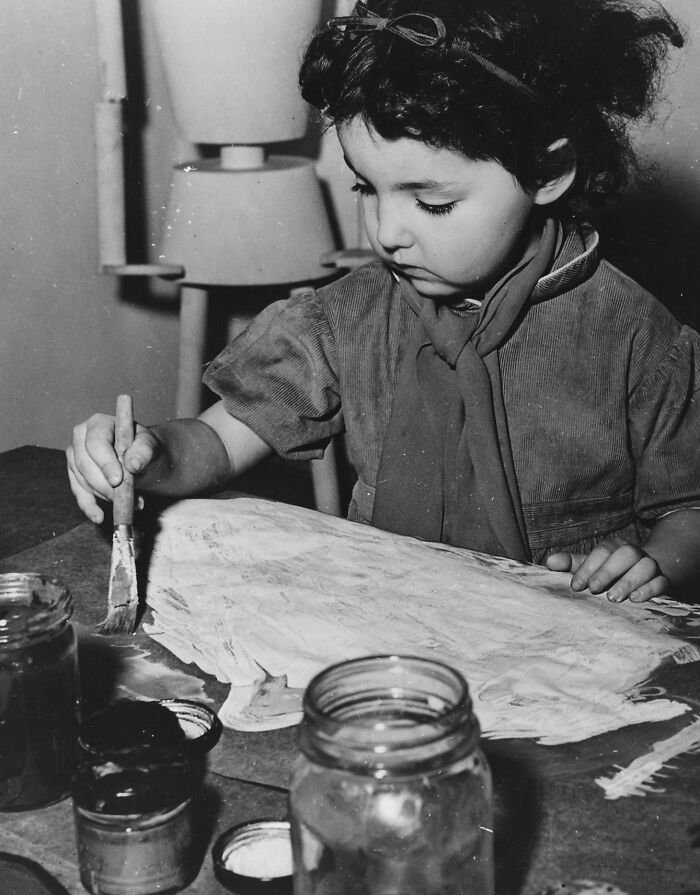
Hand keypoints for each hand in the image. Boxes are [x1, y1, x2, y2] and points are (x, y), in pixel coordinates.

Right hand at [66, 413, 159, 523]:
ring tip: (129, 501)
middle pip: (85, 464)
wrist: (142, 459)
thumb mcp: (150, 445)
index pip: (95, 442)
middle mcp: (81, 438)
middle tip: (125, 496)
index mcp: (98, 424)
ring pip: (83, 481)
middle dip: (105, 483)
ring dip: (105, 495)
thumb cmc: (145, 448)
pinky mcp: (76, 477)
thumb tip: (133, 464)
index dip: (105, 463)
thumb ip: (144, 451)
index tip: (118, 480)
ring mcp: (75, 458)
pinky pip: (79, 494)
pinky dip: (90, 507)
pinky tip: (99, 517)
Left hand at [545, 538, 667, 602]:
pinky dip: (649, 589)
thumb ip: (571, 564)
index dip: (588, 567)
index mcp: (613, 547)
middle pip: (626, 554)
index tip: (576, 586)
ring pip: (646, 566)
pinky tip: (636, 600)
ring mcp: (650, 565)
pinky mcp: (663, 580)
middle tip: (594, 590)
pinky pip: (661, 581)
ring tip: (614, 598)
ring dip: (629, 581)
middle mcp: (633, 553)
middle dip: (608, 571)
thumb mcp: (590, 566)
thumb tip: (549, 562)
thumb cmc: (610, 571)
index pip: (602, 551)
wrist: (645, 575)